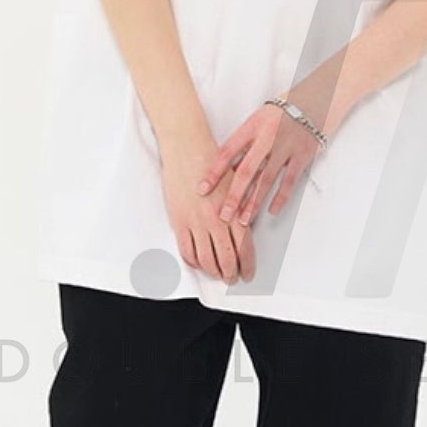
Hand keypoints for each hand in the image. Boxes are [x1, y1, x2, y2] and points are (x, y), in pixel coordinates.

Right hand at [160, 135, 255, 283]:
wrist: (188, 148)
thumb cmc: (212, 161)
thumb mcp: (236, 184)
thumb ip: (242, 207)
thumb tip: (246, 229)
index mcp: (233, 211)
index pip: (244, 248)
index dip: (247, 265)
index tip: (247, 273)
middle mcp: (216, 220)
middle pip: (226, 258)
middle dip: (231, 273)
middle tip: (232, 278)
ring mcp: (196, 222)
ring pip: (206, 259)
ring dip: (213, 271)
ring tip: (216, 274)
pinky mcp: (179, 221)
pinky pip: (186, 250)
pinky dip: (193, 262)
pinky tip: (197, 263)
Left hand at [198, 101, 322, 227]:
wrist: (317, 99)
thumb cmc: (284, 111)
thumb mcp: (259, 118)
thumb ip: (246, 140)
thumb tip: (228, 169)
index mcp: (252, 126)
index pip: (228, 151)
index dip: (214, 172)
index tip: (202, 189)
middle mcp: (268, 137)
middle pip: (246, 170)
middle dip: (233, 195)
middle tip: (223, 215)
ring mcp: (286, 147)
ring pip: (266, 179)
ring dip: (254, 202)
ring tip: (244, 219)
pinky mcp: (303, 155)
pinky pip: (290, 180)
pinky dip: (281, 197)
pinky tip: (272, 211)